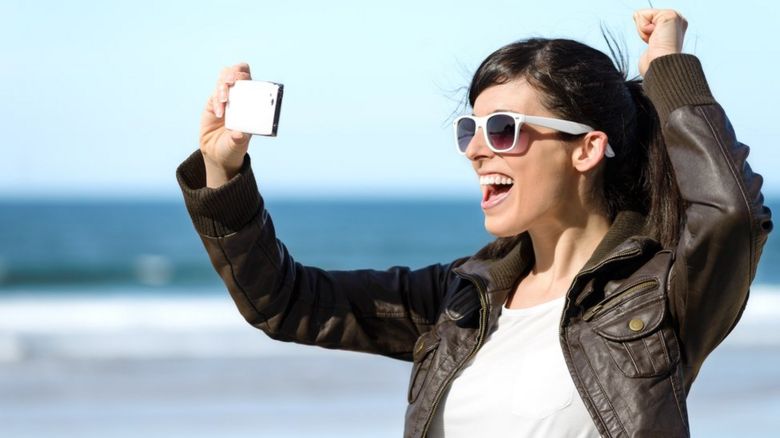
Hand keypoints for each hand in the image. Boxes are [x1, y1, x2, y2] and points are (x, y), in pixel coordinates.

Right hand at [200, 63, 252, 187]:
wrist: (218, 154)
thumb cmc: (234, 147)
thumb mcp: (238, 145)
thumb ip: (239, 140)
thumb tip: (239, 134)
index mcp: (253, 101)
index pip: (251, 79)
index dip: (246, 75)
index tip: (244, 82)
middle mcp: (240, 96)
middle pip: (237, 71)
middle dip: (233, 73)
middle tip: (230, 83)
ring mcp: (226, 97)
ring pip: (223, 78)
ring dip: (223, 86)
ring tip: (224, 100)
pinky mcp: (213, 102)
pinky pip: (214, 94)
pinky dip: (217, 100)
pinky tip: (220, 113)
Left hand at [634, 9, 687, 75]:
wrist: (662, 70)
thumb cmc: (654, 64)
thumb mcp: (649, 43)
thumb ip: (646, 29)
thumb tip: (635, 14)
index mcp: (674, 28)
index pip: (648, 20)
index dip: (645, 33)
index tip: (654, 45)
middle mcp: (677, 20)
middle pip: (644, 16)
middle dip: (643, 31)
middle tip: (654, 43)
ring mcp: (675, 17)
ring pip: (642, 15)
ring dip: (643, 32)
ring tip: (655, 42)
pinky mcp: (670, 15)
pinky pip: (642, 15)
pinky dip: (643, 29)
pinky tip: (655, 38)